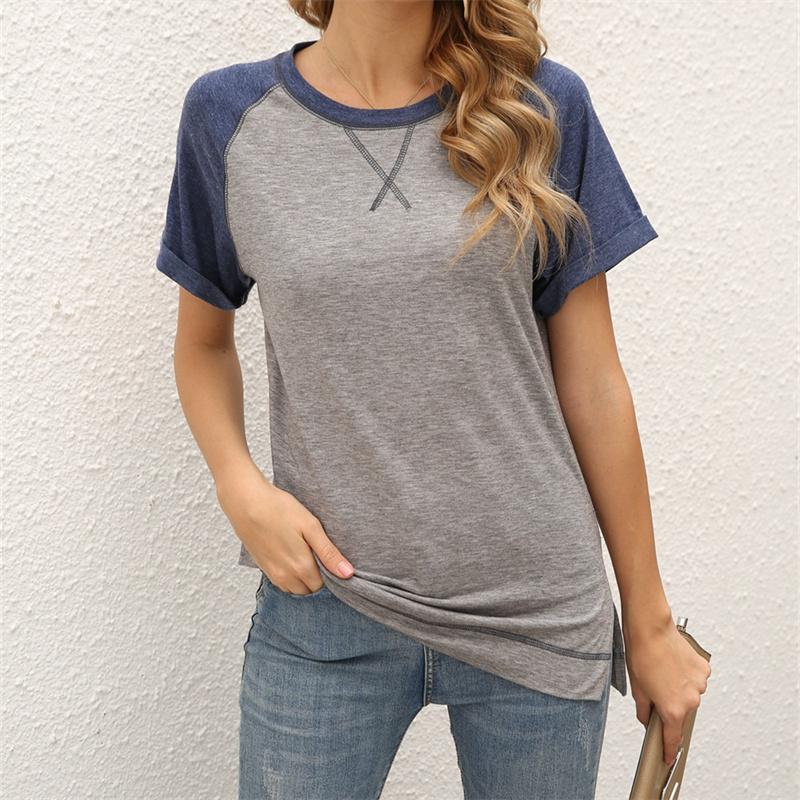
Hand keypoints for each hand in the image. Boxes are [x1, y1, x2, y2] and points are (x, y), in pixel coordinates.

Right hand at [215, 462, 353, 593]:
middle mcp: (286, 577)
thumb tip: (348, 574)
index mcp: (301, 568)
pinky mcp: (262, 567)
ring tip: (306, 556)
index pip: (323, 586)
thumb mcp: (310, 527)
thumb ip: (329, 553)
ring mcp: (272, 574)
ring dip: (303, 580)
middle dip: (317, 578)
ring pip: (294, 589)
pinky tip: (290, 556)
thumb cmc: (279, 510)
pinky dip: (290, 576)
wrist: (245, 502)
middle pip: (309, 590)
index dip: (330, 575)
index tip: (330, 560)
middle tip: (319, 556)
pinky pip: (281, 582)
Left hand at [624, 611, 711, 765]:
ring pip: (690, 695)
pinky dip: (687, 676)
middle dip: (669, 705)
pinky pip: (696, 679)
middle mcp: (690, 700)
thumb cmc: (641, 655)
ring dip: (679, 689)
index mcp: (673, 709)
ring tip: (664, 671)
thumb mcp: (637, 689)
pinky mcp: (704, 669)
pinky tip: (673, 664)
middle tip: (655, 687)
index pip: (672, 737)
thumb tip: (647, 721)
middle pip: (681, 713)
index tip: (667, 756)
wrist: (650, 629)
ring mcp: (700, 684)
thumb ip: (644, 711)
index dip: (668, 749)